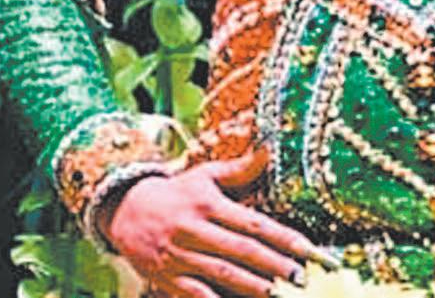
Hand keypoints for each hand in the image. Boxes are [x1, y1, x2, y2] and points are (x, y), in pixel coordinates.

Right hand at [102, 149, 322, 296]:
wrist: (124, 209)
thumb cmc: (175, 192)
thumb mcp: (204, 176)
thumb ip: (238, 170)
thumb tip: (269, 151)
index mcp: (209, 204)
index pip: (254, 223)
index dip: (283, 237)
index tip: (310, 250)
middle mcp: (195, 230)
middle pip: (242, 251)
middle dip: (274, 265)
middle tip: (302, 278)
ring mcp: (180, 256)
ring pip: (222, 275)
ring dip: (253, 286)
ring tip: (278, 295)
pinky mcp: (166, 278)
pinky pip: (195, 295)